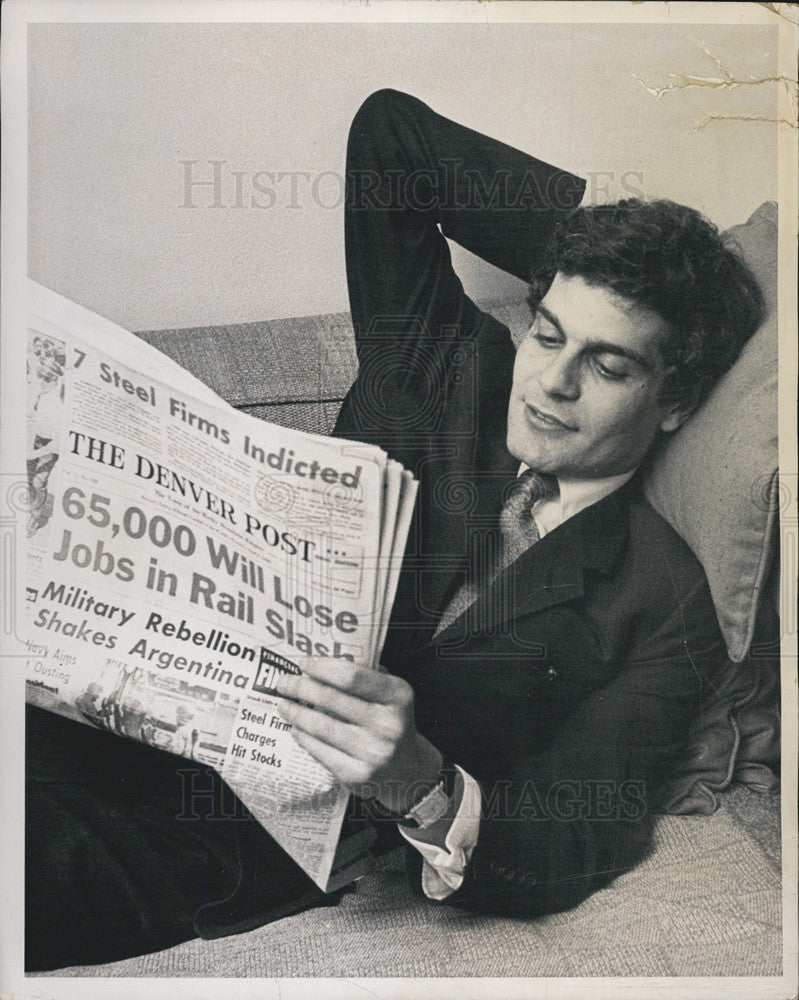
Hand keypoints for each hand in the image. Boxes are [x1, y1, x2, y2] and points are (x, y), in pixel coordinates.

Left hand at [272, 659, 442, 814]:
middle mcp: (387, 724)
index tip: (302, 663)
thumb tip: (321, 663)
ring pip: (320, 726)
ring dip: (295, 712)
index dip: (322, 668)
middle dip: (300, 687)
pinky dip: (303, 737)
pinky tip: (296, 728)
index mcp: (398, 696)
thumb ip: (365, 676)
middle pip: (330, 699)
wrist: (408, 769)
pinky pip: (320, 751)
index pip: (351, 676)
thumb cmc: (391, 721)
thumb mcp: (390, 694)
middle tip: (283, 682)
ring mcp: (372, 752)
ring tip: (283, 704)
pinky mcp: (356, 775)